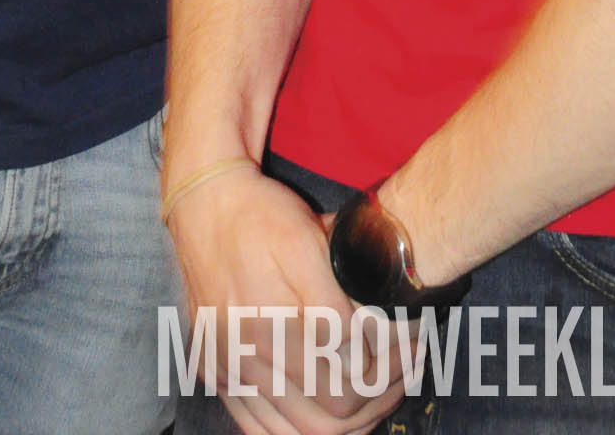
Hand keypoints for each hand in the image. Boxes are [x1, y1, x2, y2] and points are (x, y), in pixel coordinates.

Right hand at [168, 167, 404, 434]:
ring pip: (294, 433)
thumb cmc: (260, 216)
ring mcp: (227, 372)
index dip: (385, 376)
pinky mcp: (217, 371)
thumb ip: (329, 305)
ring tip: (377, 391)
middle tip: (404, 369)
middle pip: (324, 424)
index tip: (411, 349)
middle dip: (375, 402)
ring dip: (344, 422)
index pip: (342, 390)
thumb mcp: (303, 242)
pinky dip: (296, 428)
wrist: (203, 203)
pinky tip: (326, 406)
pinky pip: (258, 427)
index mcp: (268, 328)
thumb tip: (357, 357)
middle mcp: (243, 360)